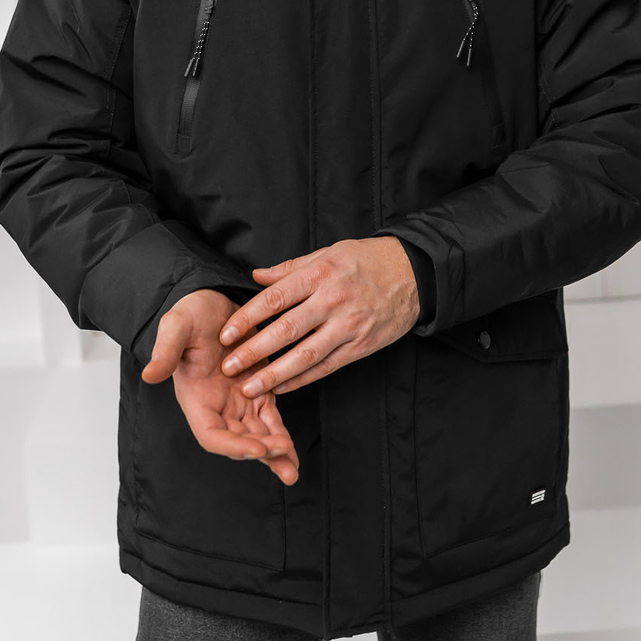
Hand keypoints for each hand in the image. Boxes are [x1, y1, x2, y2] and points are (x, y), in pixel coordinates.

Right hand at [141, 288, 299, 484]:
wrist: (211, 299)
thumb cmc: (192, 313)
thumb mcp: (176, 325)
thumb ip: (165, 350)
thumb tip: (150, 374)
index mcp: (196, 397)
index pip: (212, 434)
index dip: (233, 446)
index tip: (257, 448)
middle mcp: (216, 405)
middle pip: (237, 441)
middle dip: (260, 454)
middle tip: (284, 460)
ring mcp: (238, 400)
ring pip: (257, 435)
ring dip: (274, 453)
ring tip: (292, 469)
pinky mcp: (258, 389)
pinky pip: (270, 419)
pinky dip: (281, 435)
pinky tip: (292, 452)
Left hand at [216, 237, 419, 397]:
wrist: (414, 274)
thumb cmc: (366, 260)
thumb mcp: (328, 253)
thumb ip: (291, 268)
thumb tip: (256, 277)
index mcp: (320, 274)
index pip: (275, 298)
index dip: (247, 318)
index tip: (226, 334)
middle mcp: (332, 300)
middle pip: (286, 330)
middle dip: (254, 351)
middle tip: (228, 367)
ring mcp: (348, 326)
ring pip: (306, 355)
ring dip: (274, 374)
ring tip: (250, 387)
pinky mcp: (361, 346)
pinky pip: (327, 366)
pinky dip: (302, 379)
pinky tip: (281, 388)